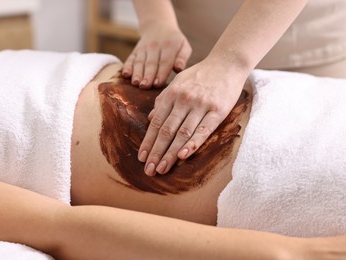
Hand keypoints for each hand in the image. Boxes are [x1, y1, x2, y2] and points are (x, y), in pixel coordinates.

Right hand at [122, 26, 191, 88]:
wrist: (158, 25)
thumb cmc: (175, 42)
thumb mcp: (183, 46)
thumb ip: (182, 58)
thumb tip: (179, 69)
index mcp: (169, 46)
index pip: (165, 61)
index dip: (161, 73)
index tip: (157, 84)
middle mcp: (155, 46)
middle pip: (151, 63)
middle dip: (147, 76)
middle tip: (145, 86)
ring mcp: (143, 48)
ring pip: (140, 62)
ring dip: (137, 73)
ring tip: (135, 83)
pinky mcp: (135, 51)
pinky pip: (130, 59)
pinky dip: (127, 66)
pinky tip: (125, 74)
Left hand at [138, 59, 245, 175]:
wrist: (227, 63)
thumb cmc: (200, 75)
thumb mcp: (177, 82)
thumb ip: (163, 100)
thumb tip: (151, 118)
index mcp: (171, 94)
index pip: (156, 123)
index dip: (148, 141)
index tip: (141, 158)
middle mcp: (183, 100)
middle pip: (167, 131)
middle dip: (156, 152)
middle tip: (149, 170)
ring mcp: (201, 105)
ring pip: (182, 133)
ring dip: (170, 153)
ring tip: (162, 168)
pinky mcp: (218, 110)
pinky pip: (204, 130)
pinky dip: (193, 143)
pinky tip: (183, 156)